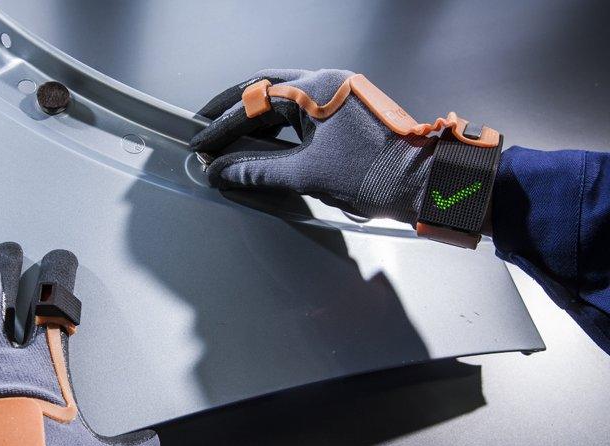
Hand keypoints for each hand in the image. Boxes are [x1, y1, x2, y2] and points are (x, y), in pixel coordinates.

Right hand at [191, 69, 444, 224]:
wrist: (422, 183)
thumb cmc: (373, 174)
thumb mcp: (306, 175)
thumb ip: (258, 172)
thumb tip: (222, 173)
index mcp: (317, 89)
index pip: (255, 101)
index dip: (223, 125)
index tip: (201, 144)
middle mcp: (327, 83)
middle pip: (265, 87)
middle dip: (232, 109)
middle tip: (205, 126)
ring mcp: (338, 94)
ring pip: (282, 97)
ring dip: (253, 116)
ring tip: (226, 136)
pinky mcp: (345, 110)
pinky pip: (300, 108)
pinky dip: (275, 124)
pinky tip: (259, 141)